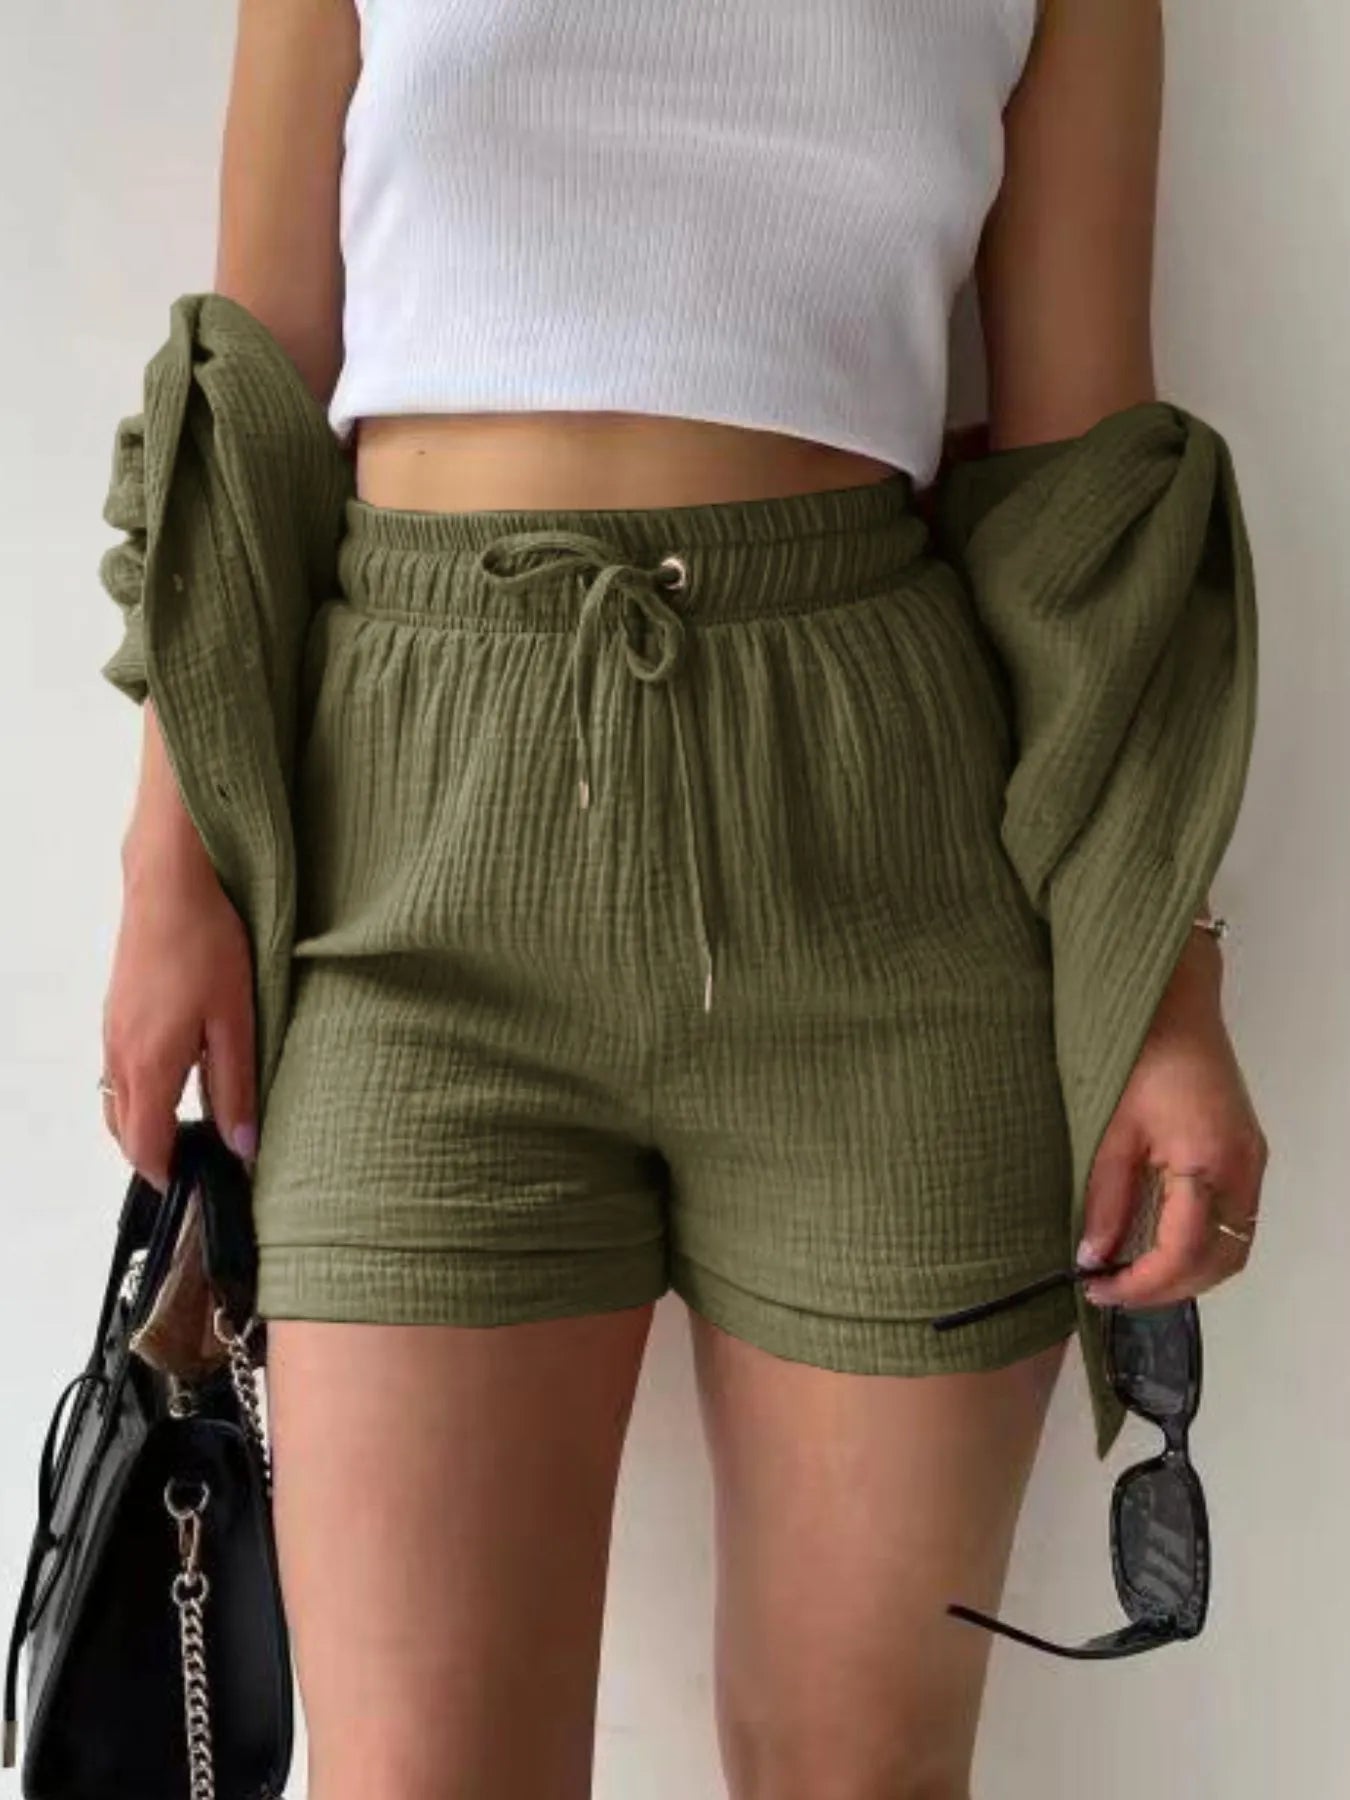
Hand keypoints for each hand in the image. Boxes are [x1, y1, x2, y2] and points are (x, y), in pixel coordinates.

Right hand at [101, 707, 257, 1190]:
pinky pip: (118, 1072)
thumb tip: (241, 1147)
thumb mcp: (237, 1021)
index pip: (146, 1147)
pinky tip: (176, 1079)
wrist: (170, 881)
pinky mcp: (116, 1011)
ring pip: (118, 1101)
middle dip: (155, 1156)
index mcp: (149, 1066)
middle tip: (200, 1166)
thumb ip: (236, 1088)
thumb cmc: (207, 944)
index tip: (199, 1190)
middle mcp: (120, 1055)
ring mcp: (112, 1032)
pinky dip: (139, 1093)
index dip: (170, 1176)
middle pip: (124, 1132)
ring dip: (145, 1125)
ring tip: (191, 1131)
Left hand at [1077, 931, 1267, 1308]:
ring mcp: (1251, 1160)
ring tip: (1133, 1273)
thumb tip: (1094, 1256)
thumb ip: (1106, 1198)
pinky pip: (1234, 1219)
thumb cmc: (1138, 1054)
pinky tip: (1158, 1241)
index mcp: (1208, 1161)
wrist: (1173, 1000)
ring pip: (1233, 1245)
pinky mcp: (1247, 1151)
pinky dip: (1200, 1244)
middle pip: (1220, 1260)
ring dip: (1187, 1271)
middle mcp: (1243, 1168)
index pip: (1183, 1252)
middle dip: (1169, 1287)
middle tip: (1114, 1290)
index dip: (1142, 1283)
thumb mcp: (1111, 1130)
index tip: (1099, 1289)